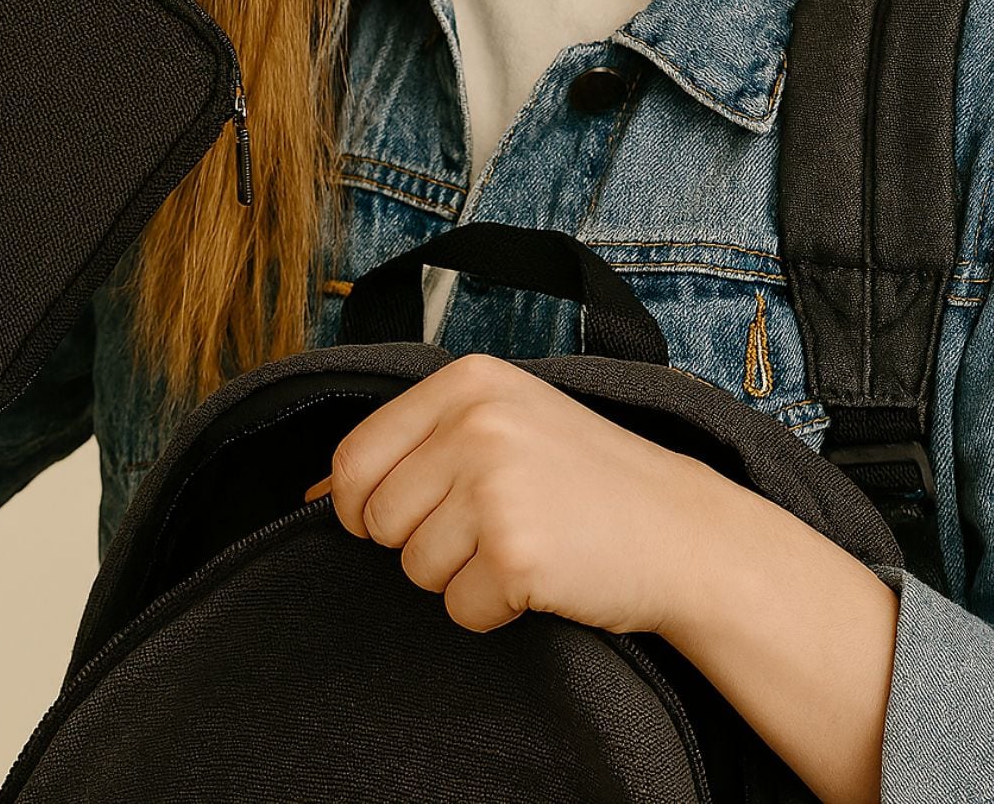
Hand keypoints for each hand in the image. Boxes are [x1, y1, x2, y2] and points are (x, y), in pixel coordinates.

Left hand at [303, 352, 743, 635]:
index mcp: (465, 383)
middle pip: (378, 521)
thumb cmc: (588, 482)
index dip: (363, 506)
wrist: (686, 532)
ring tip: (525, 545)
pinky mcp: (516, 551)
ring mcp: (495, 486)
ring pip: (414, 569)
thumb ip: (410, 447)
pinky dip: (495, 610)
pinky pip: (460, 608)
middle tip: (495, 528)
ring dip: (463, 576)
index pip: (352, 460)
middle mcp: (475, 424)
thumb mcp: (500, 427)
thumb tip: (308, 493)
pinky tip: (543, 577)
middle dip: (424, 543)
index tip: (409, 515)